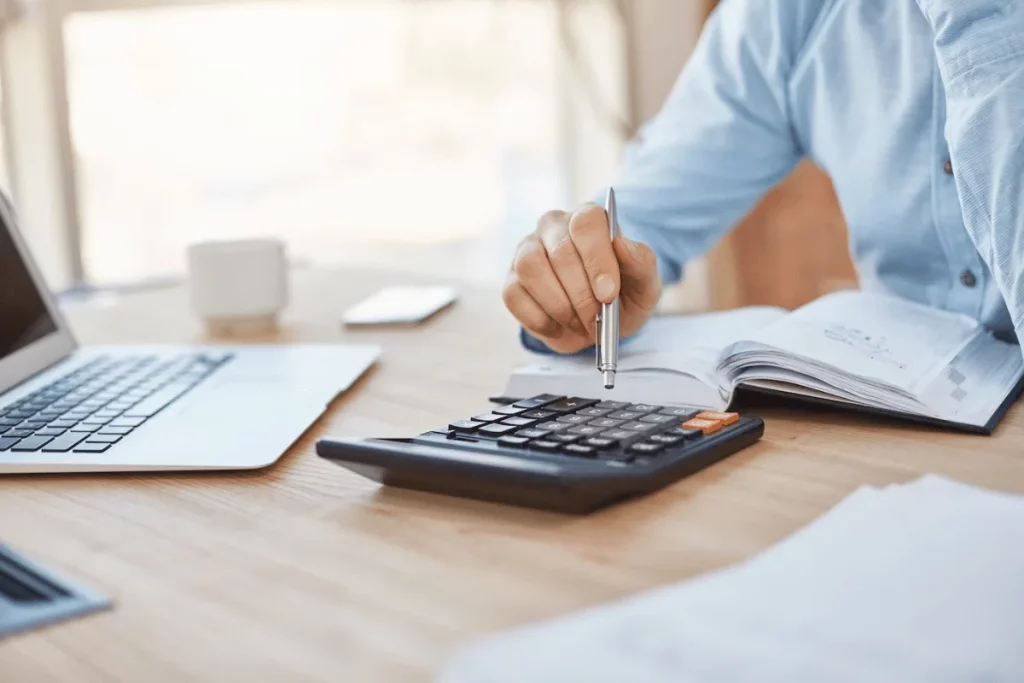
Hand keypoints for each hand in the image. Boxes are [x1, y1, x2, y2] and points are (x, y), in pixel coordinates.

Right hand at [503, 205, 661, 353]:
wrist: (600, 322)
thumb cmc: (623, 296)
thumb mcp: (645, 284)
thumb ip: (641, 263)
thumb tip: (621, 244)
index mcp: (588, 219)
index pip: (586, 223)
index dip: (596, 259)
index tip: (608, 294)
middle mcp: (554, 227)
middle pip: (559, 251)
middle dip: (581, 294)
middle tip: (596, 320)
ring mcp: (527, 251)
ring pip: (530, 268)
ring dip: (557, 304)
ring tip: (578, 323)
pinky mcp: (512, 279)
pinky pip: (513, 294)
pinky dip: (538, 318)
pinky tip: (557, 326)